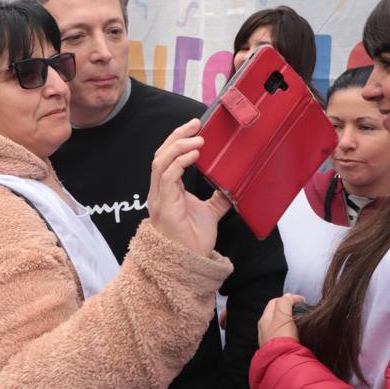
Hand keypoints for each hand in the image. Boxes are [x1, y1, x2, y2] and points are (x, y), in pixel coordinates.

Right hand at [147, 118, 231, 256]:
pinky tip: (194, 156)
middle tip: (196, 124)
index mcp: (166, 191)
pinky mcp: (165, 206)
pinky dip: (179, 162)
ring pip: (160, 162)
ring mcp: (159, 198)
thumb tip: (230, 185)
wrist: (191, 265)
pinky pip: (167, 177)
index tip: (195, 127)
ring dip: (179, 146)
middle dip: (177, 136)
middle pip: (160, 154)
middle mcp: (159, 192)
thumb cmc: (194, 242)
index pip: (166, 157)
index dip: (178, 140)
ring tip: (197, 139)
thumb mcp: (210, 212)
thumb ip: (217, 198)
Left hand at [258, 293, 305, 345]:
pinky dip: (290, 329)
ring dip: (289, 318)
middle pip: (276, 312)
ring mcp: (271, 339)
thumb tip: (288, 296)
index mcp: (264, 320)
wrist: (283, 363)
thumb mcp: (283, 316)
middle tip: (301, 308)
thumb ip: (285, 303)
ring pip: (280, 324)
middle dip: (287, 307)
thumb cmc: (282, 339)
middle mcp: (265, 329)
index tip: (302, 300)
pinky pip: (283, 335)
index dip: (288, 298)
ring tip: (300, 319)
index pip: (275, 302)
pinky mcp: (278, 348)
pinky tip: (298, 332)